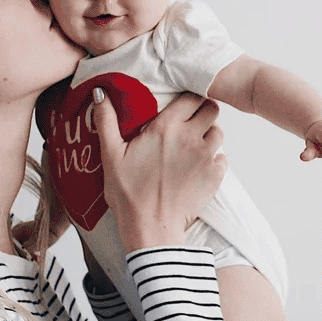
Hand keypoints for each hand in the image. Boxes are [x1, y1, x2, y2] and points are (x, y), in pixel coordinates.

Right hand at [93, 88, 226, 250]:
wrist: (150, 227)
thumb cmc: (128, 193)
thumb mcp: (111, 154)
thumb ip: (107, 121)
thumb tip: (99, 93)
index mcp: (166, 127)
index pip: (191, 97)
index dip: (189, 99)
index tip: (182, 106)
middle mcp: (191, 137)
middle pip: (211, 110)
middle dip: (203, 113)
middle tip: (190, 124)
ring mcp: (206, 157)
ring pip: (219, 133)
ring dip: (209, 136)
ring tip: (193, 148)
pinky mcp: (215, 176)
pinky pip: (223, 158)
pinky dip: (214, 160)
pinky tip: (197, 168)